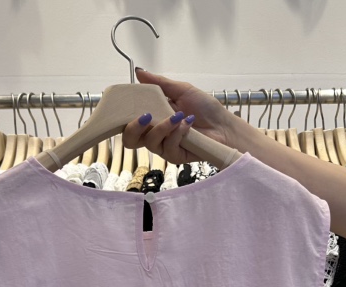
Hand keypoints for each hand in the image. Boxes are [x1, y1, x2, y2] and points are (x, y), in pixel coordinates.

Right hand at [122, 69, 240, 163]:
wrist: (223, 125)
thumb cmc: (204, 108)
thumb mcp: (180, 90)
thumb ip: (158, 83)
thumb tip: (139, 71)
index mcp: (153, 119)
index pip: (129, 122)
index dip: (122, 117)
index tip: (125, 105)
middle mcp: (155, 135)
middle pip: (130, 140)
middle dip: (133, 128)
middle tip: (144, 116)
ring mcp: (164, 147)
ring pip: (150, 142)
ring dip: (163, 127)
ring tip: (178, 116)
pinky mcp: (175, 157)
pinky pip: (168, 148)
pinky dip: (177, 133)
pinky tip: (188, 124)